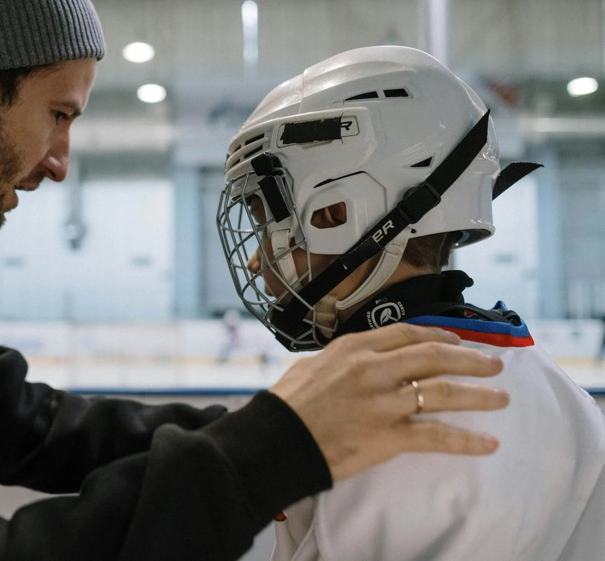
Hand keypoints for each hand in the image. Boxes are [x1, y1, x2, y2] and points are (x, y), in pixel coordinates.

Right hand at [268, 323, 508, 481]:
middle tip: (493, 364)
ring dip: (478, 395)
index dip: (437, 336)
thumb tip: (357, 360)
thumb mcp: (310, 366)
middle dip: (470, 359)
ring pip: (443, 392)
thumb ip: (340, 360)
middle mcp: (374, 370)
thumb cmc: (287, 405)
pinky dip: (466, 440)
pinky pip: (436, 436)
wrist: (276, 440)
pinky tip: (488, 443)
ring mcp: (383, 402)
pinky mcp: (388, 436)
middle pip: (434, 356)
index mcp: (354, 349)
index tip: (456, 341)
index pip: (406, 334)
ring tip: (501, 398)